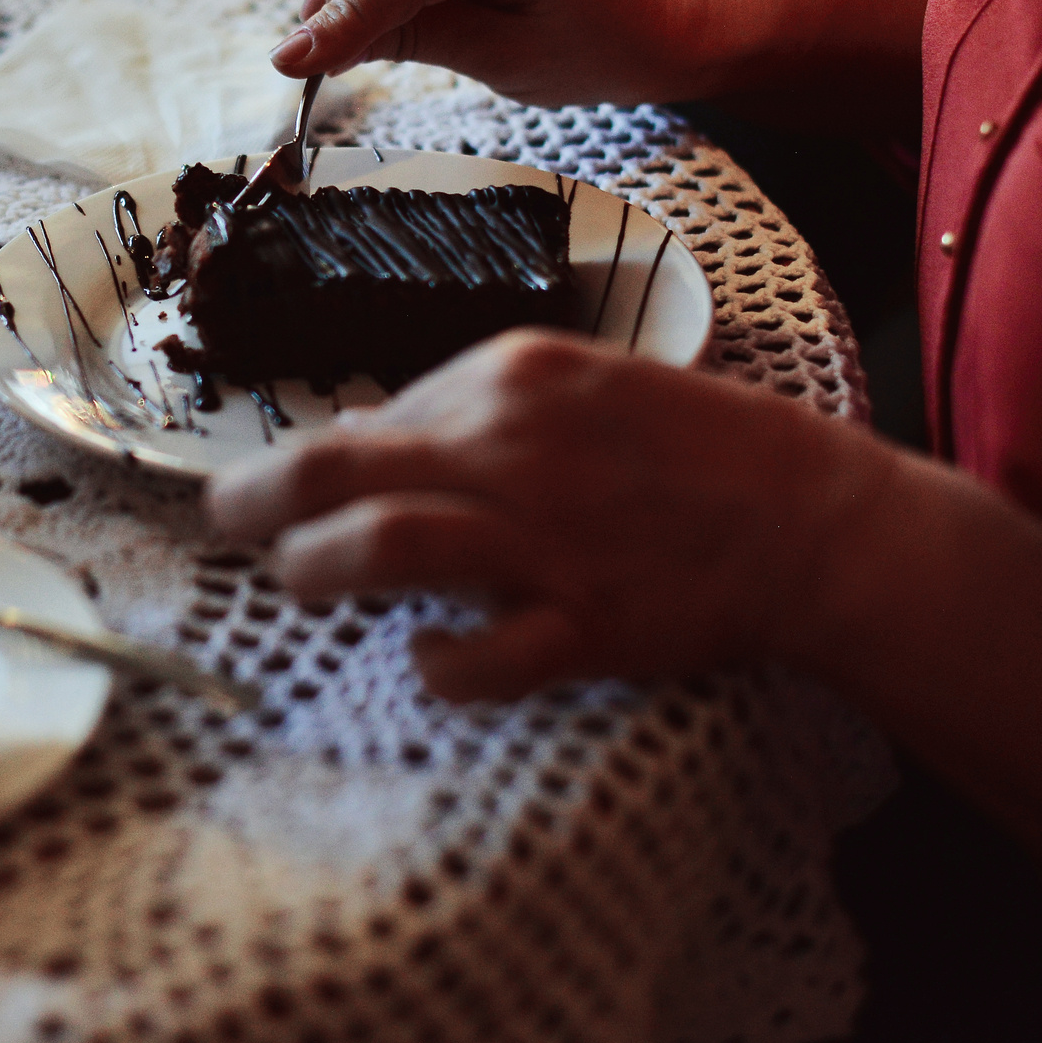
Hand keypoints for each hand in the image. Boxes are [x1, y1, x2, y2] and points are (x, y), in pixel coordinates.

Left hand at [202, 330, 904, 699]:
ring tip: (302, 584)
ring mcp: (544, 538)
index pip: (367, 418)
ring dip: (315, 572)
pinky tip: (432, 661)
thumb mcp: (583, 388)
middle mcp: (511, 446)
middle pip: (333, 465)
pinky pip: (472, 659)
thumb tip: (366, 438)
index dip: (315, 462)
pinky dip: (435, 667)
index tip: (292, 492)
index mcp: (510, 375)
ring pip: (377, 547)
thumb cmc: (694, 450)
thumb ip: (477, 409)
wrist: (811, 519)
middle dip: (255, 498)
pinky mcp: (581, 623)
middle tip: (230, 522)